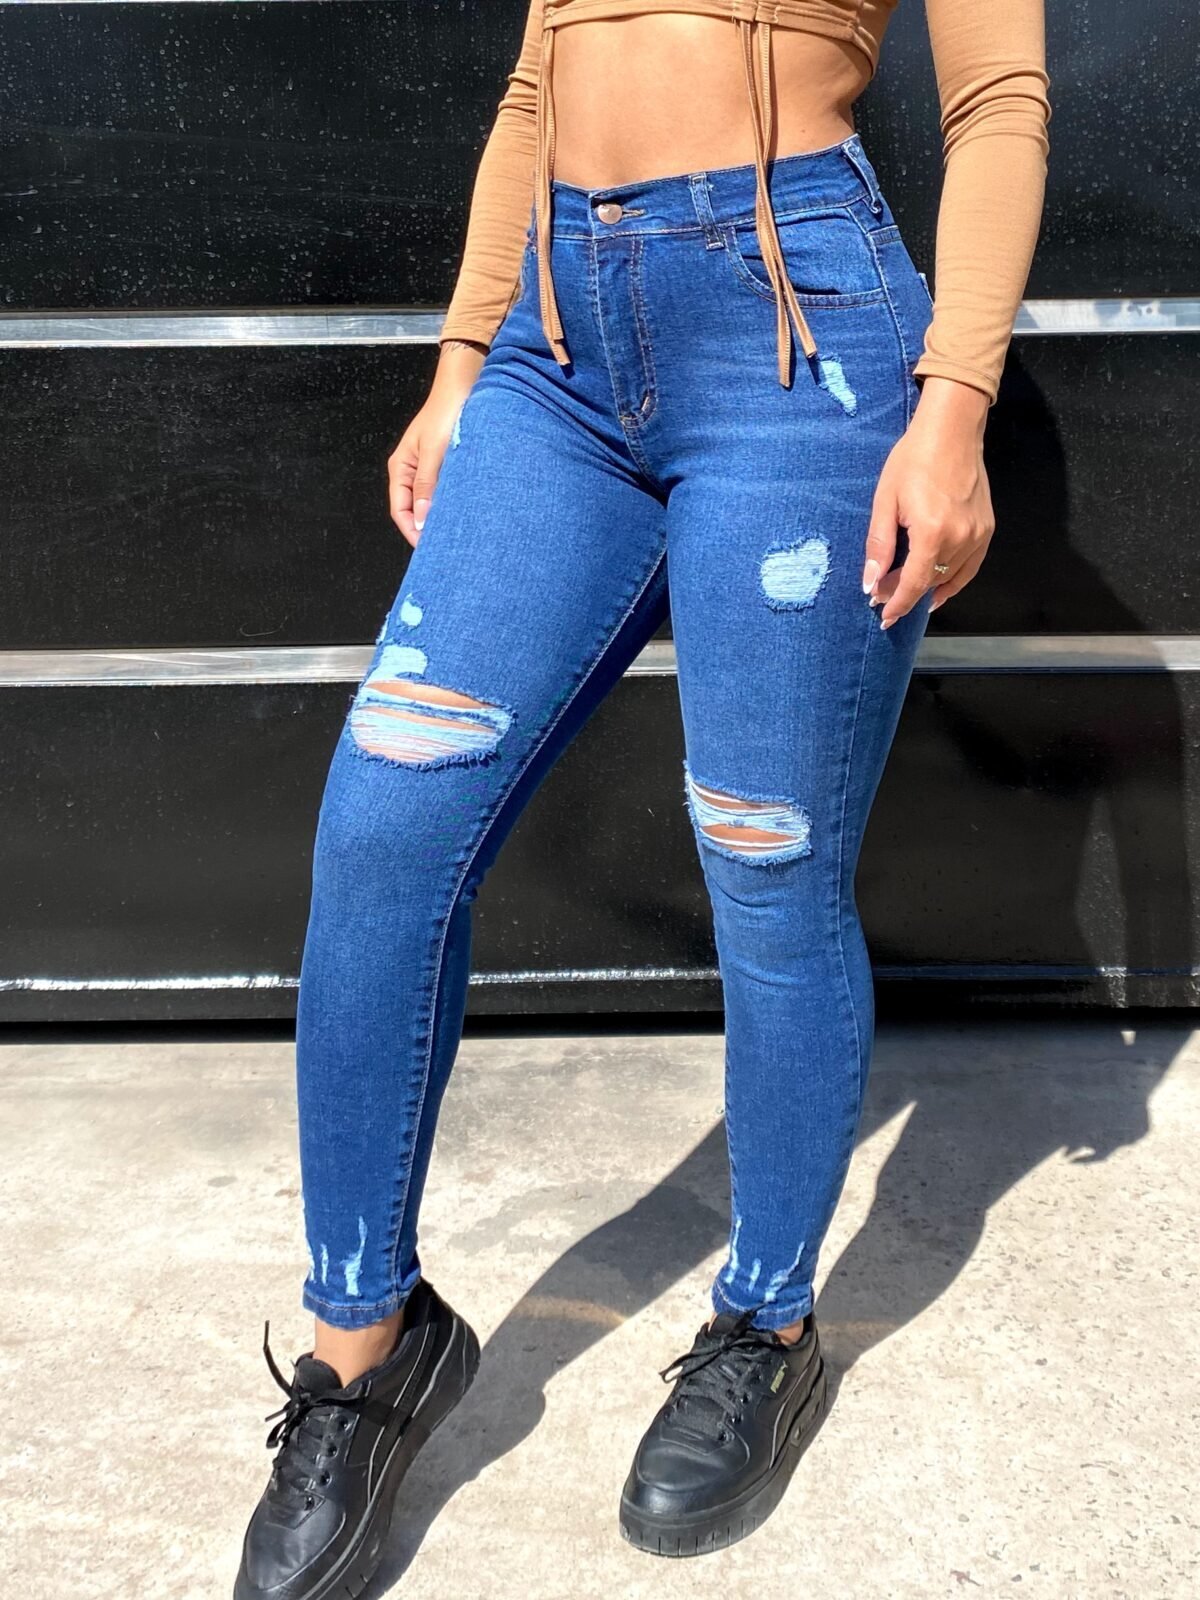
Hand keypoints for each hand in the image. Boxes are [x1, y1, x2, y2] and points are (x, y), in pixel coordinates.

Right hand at [388, 340, 486, 546]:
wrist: (466, 386)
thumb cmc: (447, 414)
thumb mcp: (434, 452)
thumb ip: (427, 485)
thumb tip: (422, 520)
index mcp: (401, 468)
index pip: (400, 510)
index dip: (412, 531)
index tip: (428, 548)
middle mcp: (412, 471)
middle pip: (414, 510)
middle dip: (426, 529)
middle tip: (444, 548)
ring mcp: (429, 469)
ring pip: (430, 502)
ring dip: (439, 517)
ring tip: (454, 535)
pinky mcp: (446, 466)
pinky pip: (444, 492)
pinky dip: (450, 504)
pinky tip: (463, 514)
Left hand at [861, 377, 995, 627]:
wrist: (951, 431)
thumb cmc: (912, 460)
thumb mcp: (885, 501)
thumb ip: (879, 546)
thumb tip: (870, 584)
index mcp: (932, 533)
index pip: (914, 584)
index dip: (897, 604)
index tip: (883, 617)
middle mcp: (960, 539)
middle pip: (931, 582)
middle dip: (905, 592)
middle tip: (883, 594)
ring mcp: (978, 535)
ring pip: (950, 577)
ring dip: (927, 588)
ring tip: (905, 592)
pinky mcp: (987, 529)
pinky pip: (970, 567)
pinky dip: (954, 582)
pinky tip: (938, 591)